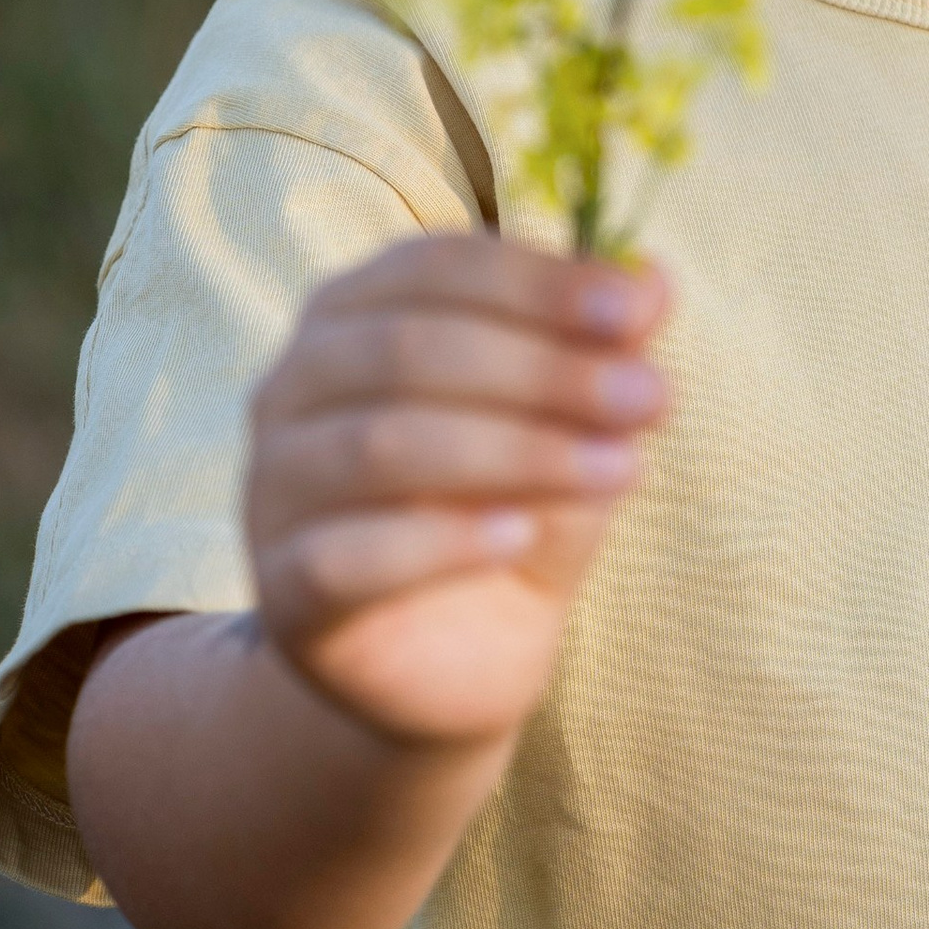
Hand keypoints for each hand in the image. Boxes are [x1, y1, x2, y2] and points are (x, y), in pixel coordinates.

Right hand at [245, 234, 670, 749]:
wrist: (456, 661)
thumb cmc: (508, 507)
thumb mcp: (573, 424)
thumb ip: (600, 352)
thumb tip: (654, 277)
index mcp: (352, 314)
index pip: (433, 267)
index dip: (536, 283)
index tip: (635, 311)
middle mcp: (292, 388)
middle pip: (407, 349)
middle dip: (542, 368)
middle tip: (652, 397)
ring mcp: (273, 492)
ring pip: (381, 446)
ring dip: (516, 451)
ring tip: (620, 469)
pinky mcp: (284, 596)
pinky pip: (346, 557)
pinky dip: (441, 540)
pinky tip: (519, 536)